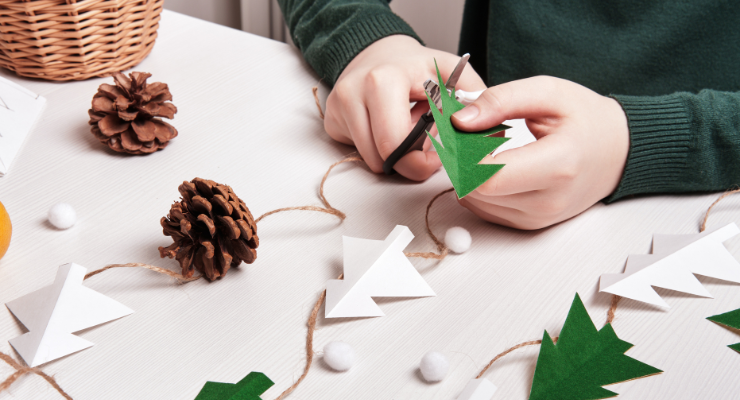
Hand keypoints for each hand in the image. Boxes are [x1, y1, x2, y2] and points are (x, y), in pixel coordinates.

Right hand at [325, 35, 485, 179]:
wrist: (378, 53)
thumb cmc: (417, 67)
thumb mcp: (451, 73)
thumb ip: (473, 98)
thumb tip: (486, 130)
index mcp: (384, 80)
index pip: (398, 143)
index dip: (425, 159)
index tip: (442, 153)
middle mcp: (354, 93)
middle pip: (383, 158)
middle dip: (410, 162)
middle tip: (428, 150)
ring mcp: (338, 108)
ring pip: (371, 161)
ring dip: (395, 157)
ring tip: (408, 132)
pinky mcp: (332, 121)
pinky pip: (359, 154)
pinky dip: (378, 151)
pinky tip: (388, 130)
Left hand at [451, 76, 629, 229]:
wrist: (618, 151)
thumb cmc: (587, 119)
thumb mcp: (548, 92)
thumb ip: (501, 101)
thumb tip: (460, 120)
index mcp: (558, 166)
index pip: (488, 177)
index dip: (462, 155)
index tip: (458, 130)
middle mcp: (548, 201)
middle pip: (477, 191)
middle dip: (461, 160)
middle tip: (469, 133)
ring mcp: (539, 218)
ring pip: (476, 202)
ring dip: (468, 174)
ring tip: (486, 147)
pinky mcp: (529, 224)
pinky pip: (484, 210)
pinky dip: (478, 187)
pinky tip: (493, 165)